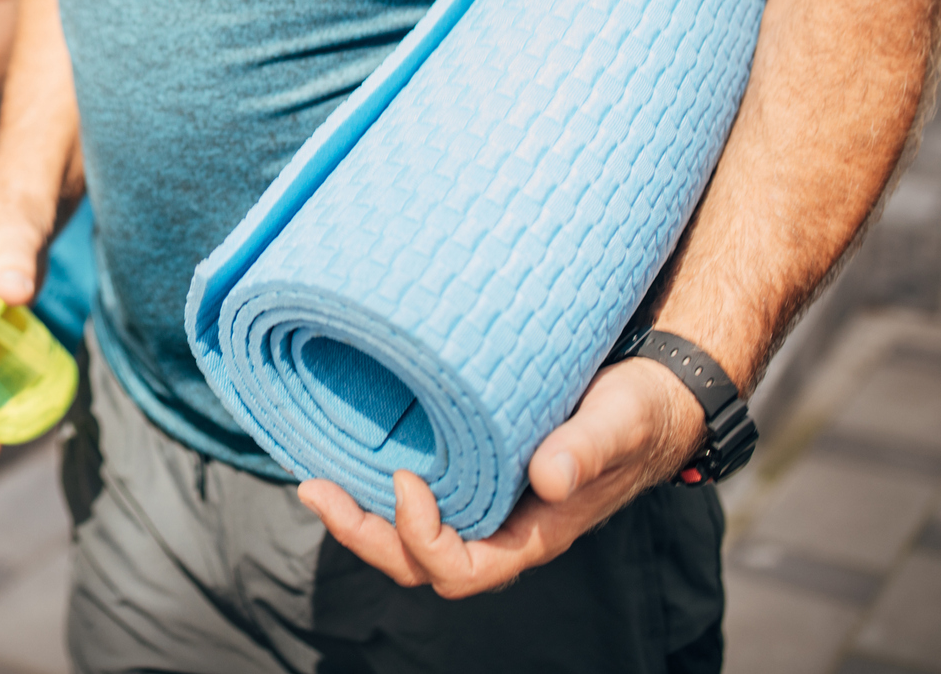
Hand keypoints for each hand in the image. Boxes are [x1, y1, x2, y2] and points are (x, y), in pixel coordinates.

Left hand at [298, 356, 704, 596]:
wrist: (649, 394)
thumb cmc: (638, 414)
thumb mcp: (620, 423)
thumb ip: (587, 450)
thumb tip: (546, 480)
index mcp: (534, 534)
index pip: (464, 569)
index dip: (424, 538)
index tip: (407, 480)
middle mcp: (500, 528)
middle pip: (420, 563)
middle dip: (364, 535)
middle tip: (316, 489)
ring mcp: (482, 505)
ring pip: (408, 537)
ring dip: (358, 516)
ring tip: (312, 482)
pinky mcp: (469, 473)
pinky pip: (414, 499)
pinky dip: (373, 486)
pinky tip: (343, 456)